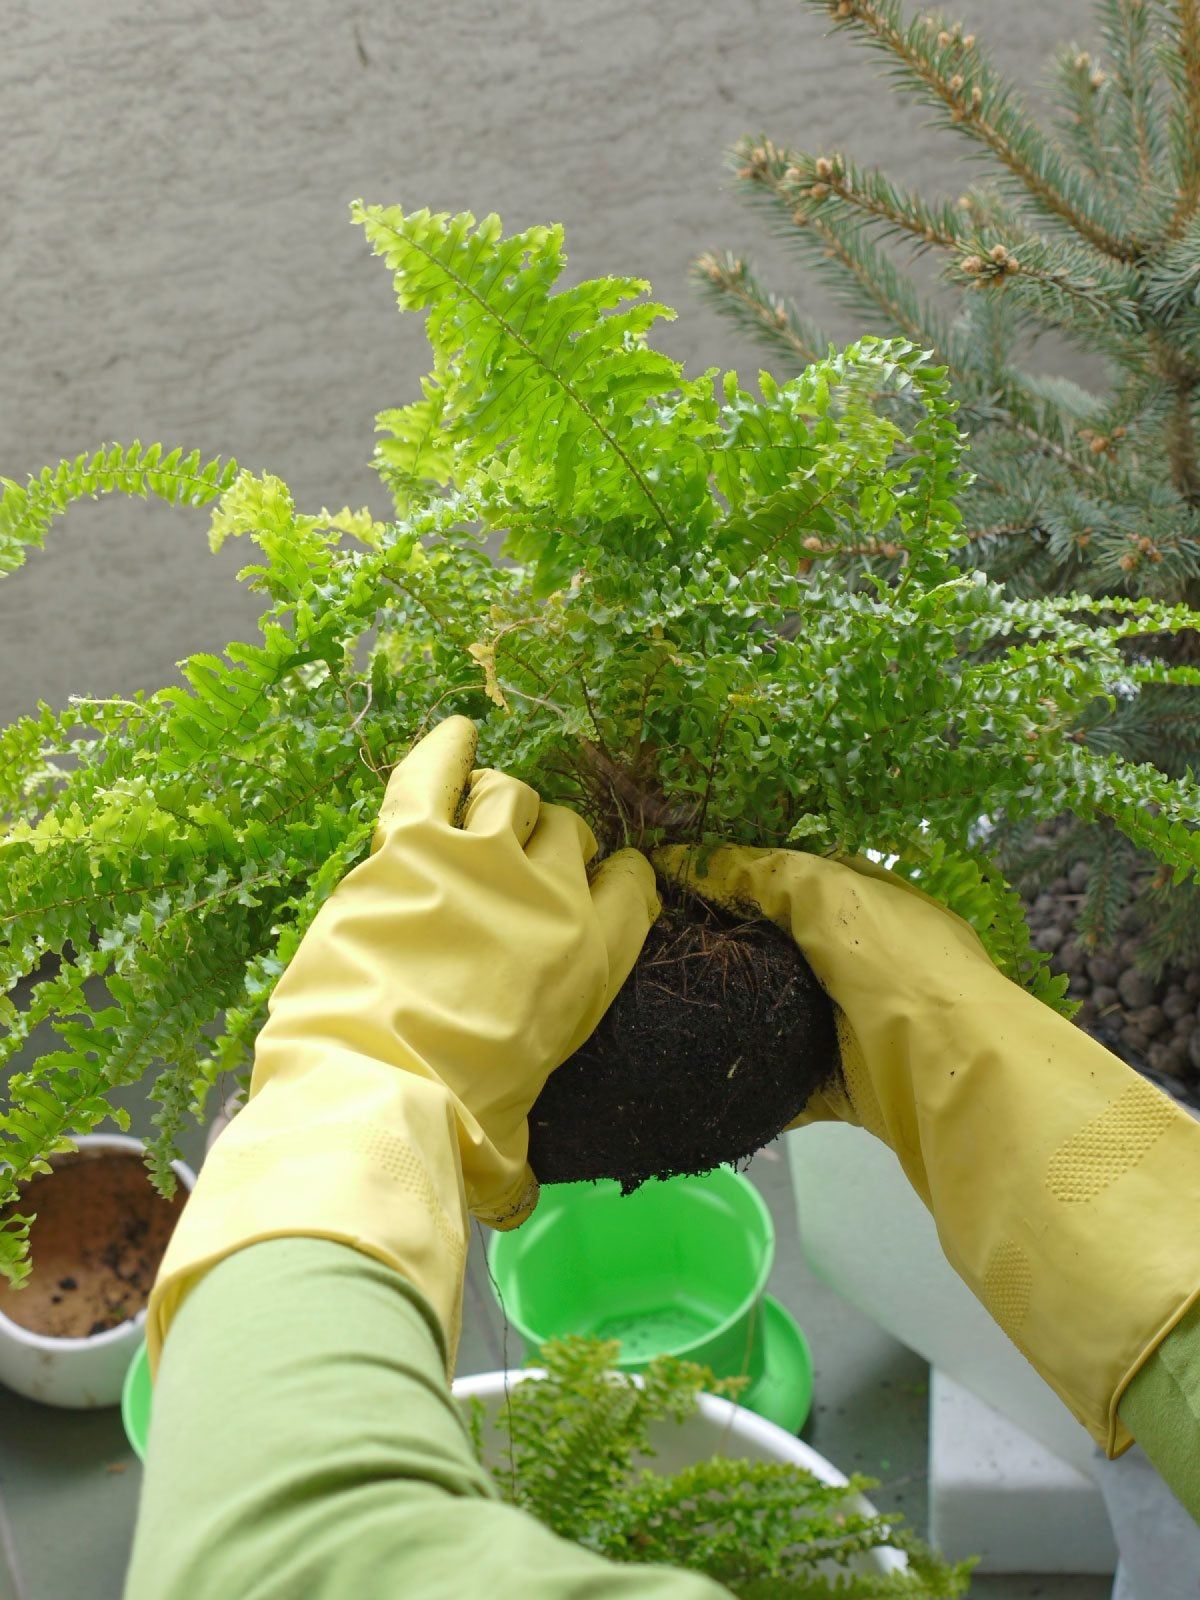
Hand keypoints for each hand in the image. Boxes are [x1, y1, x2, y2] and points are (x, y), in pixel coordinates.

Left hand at [149, 719, 657, 1371]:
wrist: (375, 1091)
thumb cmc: (456, 1128)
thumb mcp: (509, 1148)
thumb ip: (521, 1161)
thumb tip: (516, 1205)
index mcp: (596, 954)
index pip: (632, 879)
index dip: (611, 877)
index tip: (588, 885)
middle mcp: (552, 891)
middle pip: (567, 829)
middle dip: (545, 844)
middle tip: (509, 872)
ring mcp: (479, 857)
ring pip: (507, 792)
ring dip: (494, 804)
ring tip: (470, 825)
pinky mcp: (407, 844)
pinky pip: (430, 773)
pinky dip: (441, 748)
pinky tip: (453, 732)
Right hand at [654, 843, 1199, 1456]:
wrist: (955, 1075)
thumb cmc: (897, 966)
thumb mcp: (829, 895)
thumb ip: (764, 873)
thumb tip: (689, 856)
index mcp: (876, 905)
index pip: (800, 879)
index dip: (742, 875)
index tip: (678, 882)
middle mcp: (871, 962)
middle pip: (787, 948)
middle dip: (732, 947)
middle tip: (658, 944)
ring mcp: (861, 1026)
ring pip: (782, 1014)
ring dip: (735, 1014)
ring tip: (663, 1004)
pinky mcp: (849, 1087)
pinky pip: (787, 1083)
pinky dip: (751, 1082)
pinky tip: (698, 1071)